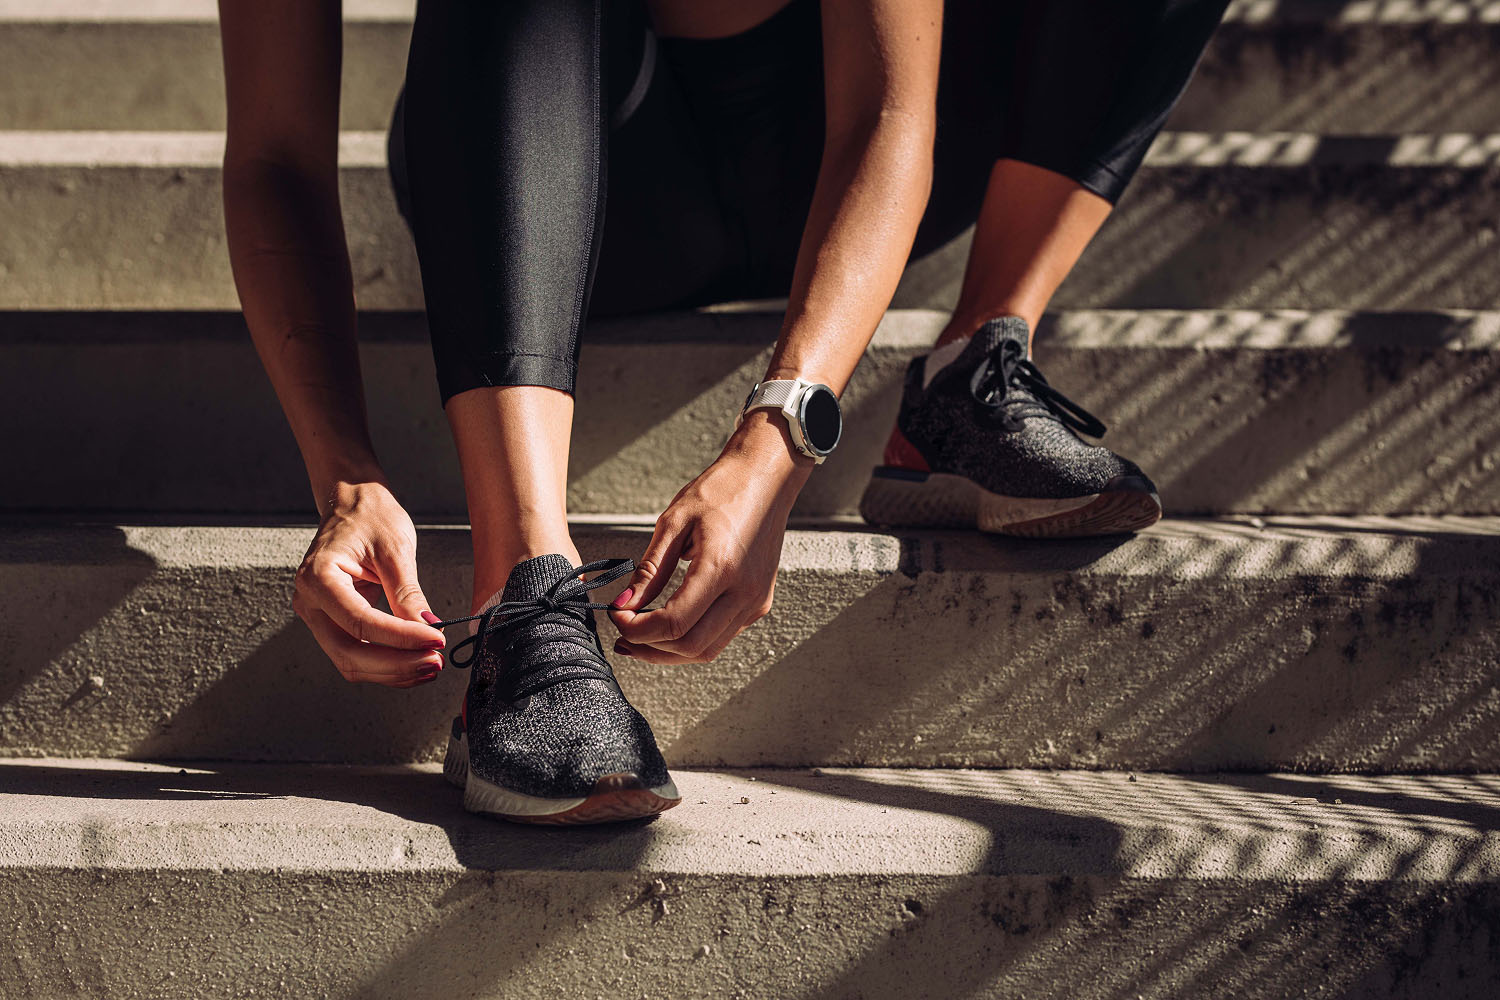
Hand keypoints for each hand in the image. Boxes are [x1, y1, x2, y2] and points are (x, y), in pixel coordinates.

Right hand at [292, 481, 447, 686]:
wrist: (352, 502)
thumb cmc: (370, 515)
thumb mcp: (395, 549)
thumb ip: (408, 593)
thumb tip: (428, 629)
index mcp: (318, 577)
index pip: (360, 622)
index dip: (400, 637)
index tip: (436, 639)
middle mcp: (309, 602)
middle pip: (349, 652)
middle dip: (396, 664)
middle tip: (435, 662)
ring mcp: (317, 615)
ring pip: (351, 661)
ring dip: (393, 670)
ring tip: (431, 665)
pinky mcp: (331, 622)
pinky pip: (355, 653)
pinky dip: (386, 663)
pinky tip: (414, 661)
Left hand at [609, 412, 812, 662]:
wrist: (765, 479)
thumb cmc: (721, 491)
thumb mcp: (674, 522)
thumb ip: (649, 570)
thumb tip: (624, 605)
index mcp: (720, 567)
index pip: (674, 623)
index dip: (638, 629)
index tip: (616, 617)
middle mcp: (744, 592)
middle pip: (690, 647)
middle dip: (649, 648)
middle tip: (623, 634)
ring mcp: (755, 601)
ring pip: (707, 650)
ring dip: (669, 651)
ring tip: (640, 637)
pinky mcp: (758, 603)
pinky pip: (721, 636)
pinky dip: (691, 639)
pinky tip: (670, 625)